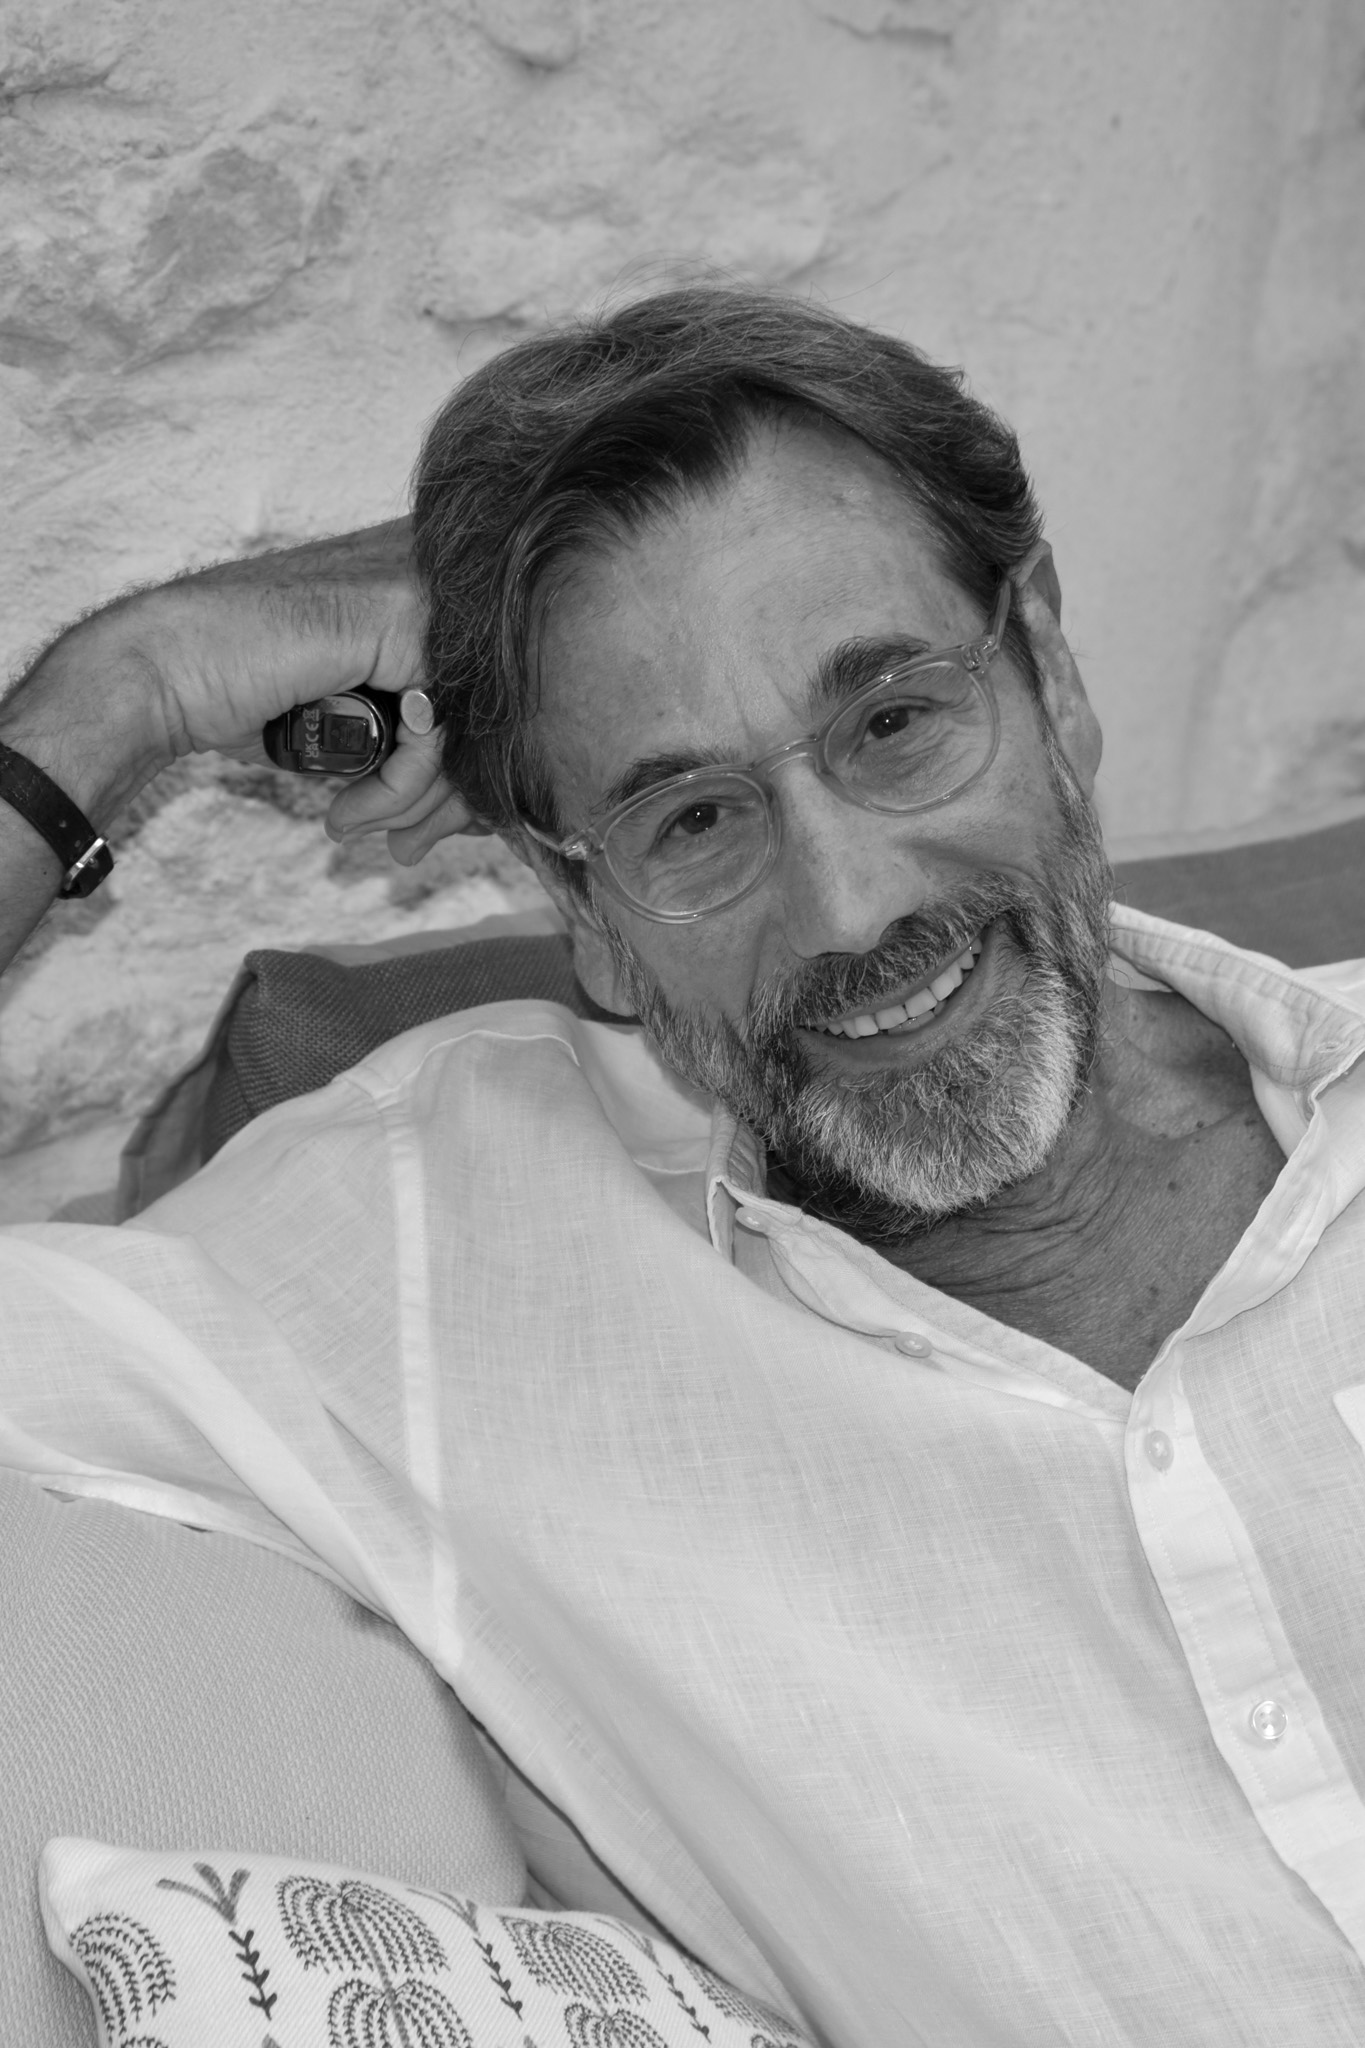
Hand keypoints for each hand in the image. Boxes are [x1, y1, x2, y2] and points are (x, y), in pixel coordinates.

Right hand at [2, 519, 482, 850]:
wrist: (168, 674)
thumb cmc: (247, 701)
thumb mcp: (346, 735)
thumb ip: (410, 751)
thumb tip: (475, 809)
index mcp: (416, 623)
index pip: (478, 709)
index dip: (458, 787)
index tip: (415, 836)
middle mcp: (425, 605)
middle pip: (481, 721)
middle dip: (447, 805)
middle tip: (406, 848)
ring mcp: (413, 604)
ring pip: (462, 730)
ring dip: (410, 801)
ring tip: (354, 822)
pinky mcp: (396, 621)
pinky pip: (432, 729)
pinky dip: (398, 781)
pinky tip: (350, 800)